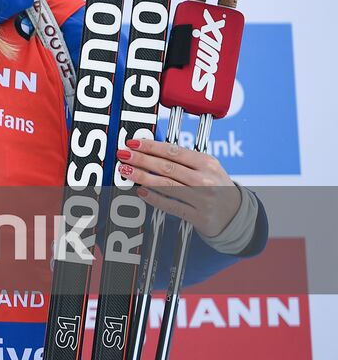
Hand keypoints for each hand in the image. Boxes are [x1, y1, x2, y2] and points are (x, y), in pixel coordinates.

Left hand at [116, 136, 241, 237]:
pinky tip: (141, 191)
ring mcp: (203, 199)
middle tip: (124, 155)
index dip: (151, 146)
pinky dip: (154, 198)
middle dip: (142, 160)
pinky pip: (171, 206)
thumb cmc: (216, 185)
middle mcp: (205, 179)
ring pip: (167, 185)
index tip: (133, 143)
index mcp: (207, 162)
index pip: (174, 151)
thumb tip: (150, 150)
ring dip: (143, 177)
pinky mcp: (199, 216)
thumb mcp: (207, 166)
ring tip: (127, 171)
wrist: (236, 213)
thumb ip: (183, 159)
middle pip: (167, 167)